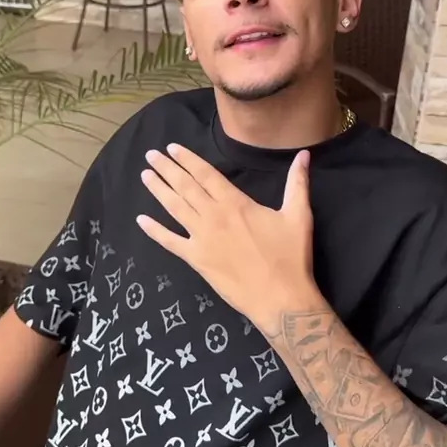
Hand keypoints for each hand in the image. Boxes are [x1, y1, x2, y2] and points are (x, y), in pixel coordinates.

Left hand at [136, 143, 315, 335]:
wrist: (280, 298)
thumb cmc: (290, 256)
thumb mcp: (298, 215)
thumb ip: (298, 182)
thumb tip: (304, 155)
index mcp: (235, 203)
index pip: (205, 174)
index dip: (187, 159)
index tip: (172, 148)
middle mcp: (213, 216)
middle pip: (185, 186)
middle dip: (166, 169)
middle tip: (151, 155)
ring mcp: (201, 238)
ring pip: (174, 208)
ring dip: (158, 190)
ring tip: (144, 175)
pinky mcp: (196, 260)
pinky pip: (170, 242)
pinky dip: (154, 231)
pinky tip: (141, 220)